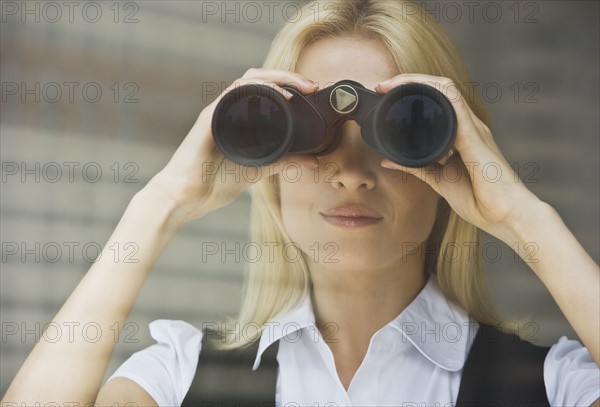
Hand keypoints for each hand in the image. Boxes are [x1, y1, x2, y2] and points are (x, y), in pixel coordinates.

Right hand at [143, 68, 319, 227]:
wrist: (187, 198)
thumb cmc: (214, 183)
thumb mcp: (260, 169)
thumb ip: (284, 163)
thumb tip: (313, 161)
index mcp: (238, 118)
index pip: (263, 88)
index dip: (288, 83)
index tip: (311, 90)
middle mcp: (227, 110)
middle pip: (257, 78)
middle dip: (287, 76)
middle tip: (310, 86)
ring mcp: (218, 112)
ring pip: (246, 80)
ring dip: (274, 78)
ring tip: (297, 87)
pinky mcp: (209, 120)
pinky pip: (231, 95)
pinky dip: (255, 91)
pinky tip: (274, 95)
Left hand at [376, 73, 541, 243]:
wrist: (506, 216)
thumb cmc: (480, 200)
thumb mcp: (438, 179)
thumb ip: (415, 167)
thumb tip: (388, 160)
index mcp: (461, 134)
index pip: (437, 101)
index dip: (412, 91)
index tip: (385, 93)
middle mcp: (469, 126)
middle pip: (440, 89)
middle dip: (409, 81)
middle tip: (382, 86)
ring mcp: (473, 129)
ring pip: (446, 90)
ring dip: (418, 81)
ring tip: (391, 85)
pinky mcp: (474, 137)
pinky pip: (455, 105)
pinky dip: (435, 94)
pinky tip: (416, 92)